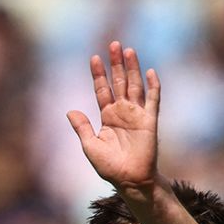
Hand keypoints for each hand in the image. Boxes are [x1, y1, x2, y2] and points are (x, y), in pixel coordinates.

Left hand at [67, 41, 160, 195]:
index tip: (94, 58)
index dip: (98, 75)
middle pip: (119, 82)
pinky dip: (153, 86)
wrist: (129, 180)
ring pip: (134, 86)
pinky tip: (151, 72)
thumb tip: (70, 111)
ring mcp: (137, 115)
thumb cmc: (109, 166)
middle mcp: (122, 112)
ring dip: (132, 69)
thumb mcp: (90, 146)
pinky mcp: (150, 121)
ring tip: (128, 51)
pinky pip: (153, 100)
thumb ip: (82, 127)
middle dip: (116, 64)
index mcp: (107, 117)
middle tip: (113, 44)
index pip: (102, 90)